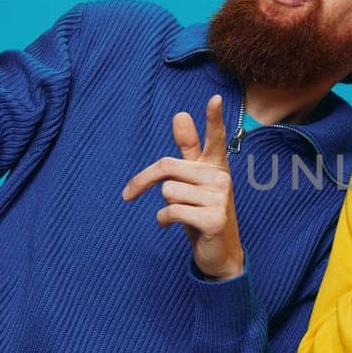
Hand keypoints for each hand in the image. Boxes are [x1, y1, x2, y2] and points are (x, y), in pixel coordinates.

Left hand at [122, 95, 244, 278]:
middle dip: (143, 181)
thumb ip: (187, 150)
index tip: (214, 99)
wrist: (220, 253)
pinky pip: (171, 210)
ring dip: (164, 206)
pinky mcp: (215, 219)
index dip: (213, 119)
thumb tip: (180, 115)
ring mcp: (220, 198)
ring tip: (180, 215)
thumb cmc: (201, 212)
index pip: (215, 138)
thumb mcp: (191, 181)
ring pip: (168, 191)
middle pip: (167, 167)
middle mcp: (221, 178)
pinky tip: (172, 225)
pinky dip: (164, 220)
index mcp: (215, 166)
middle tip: (131, 194)